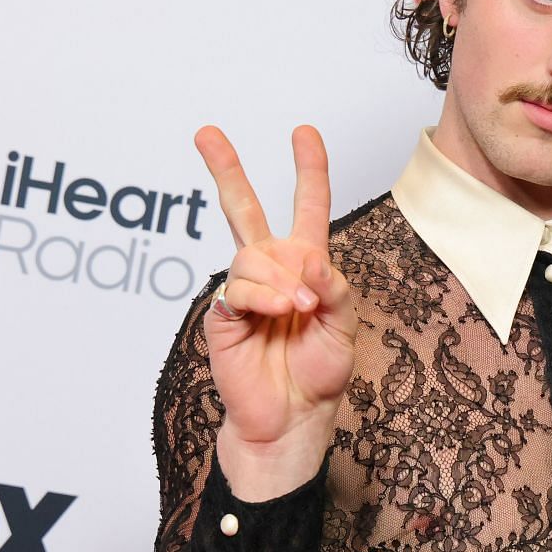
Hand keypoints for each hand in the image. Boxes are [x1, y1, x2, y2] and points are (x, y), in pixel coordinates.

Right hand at [195, 125, 356, 495]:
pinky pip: (239, 289)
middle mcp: (271, 270)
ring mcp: (244, 291)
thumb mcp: (344, 325)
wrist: (294, 419)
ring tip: (299, 309)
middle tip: (206, 132)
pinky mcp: (224, 316)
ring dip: (282, 278)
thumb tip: (306, 255)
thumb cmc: (320, 373)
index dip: (309, 170)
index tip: (304, 133)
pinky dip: (263, 296)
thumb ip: (333, 285)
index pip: (307, 208)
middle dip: (226, 169)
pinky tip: (278, 312)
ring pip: (254, 254)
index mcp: (305, 264)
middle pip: (245, 209)